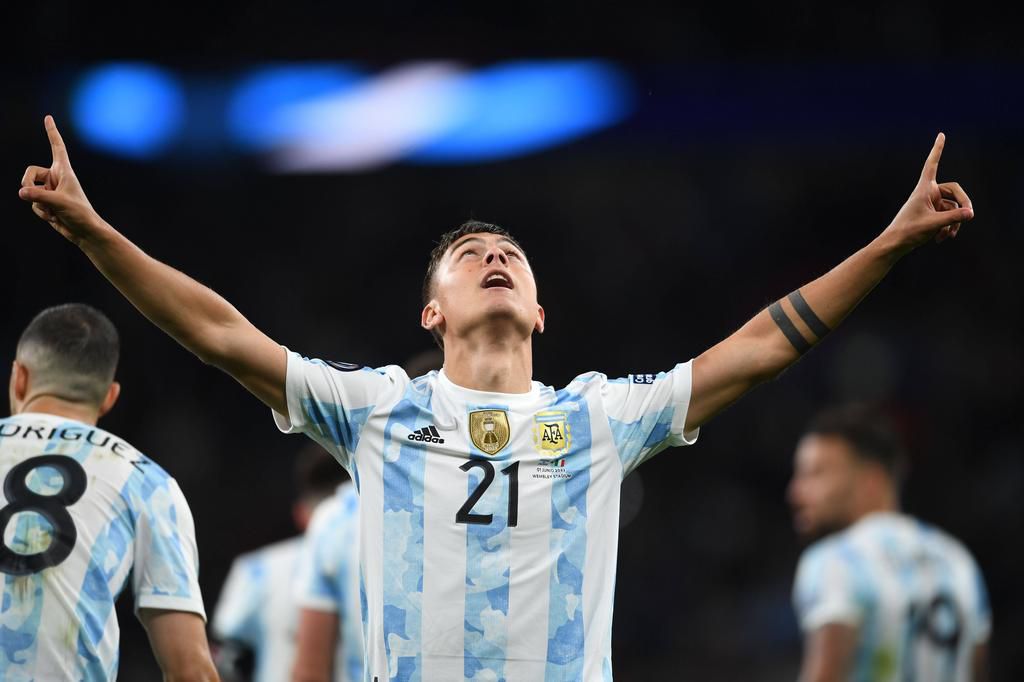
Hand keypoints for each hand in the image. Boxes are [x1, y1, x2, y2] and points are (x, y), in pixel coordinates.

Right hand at [18, 115, 101, 244]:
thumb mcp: (59, 202)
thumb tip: (21, 192)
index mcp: (64, 171)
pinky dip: (41, 212)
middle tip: (33, 195)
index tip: (48, 117)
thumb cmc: (80, 214)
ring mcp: (51, 190)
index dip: (52, 132)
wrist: (85, 232)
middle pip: (30, 172)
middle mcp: (56, 178)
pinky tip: (54, 218)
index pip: (57, 147)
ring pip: (30, 191)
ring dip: (39, 204)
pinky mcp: (47, 202)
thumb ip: (38, 196)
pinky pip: (33, 203)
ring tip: (54, 211)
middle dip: (28, 184)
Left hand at [882, 133, 974, 255]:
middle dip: (963, 204)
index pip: (932, 165)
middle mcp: (928, 193)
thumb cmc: (908, 231)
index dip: (937, 150)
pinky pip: (948, 216)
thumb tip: (971, 213)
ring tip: (949, 236)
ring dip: (954, 222)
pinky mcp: (932, 214)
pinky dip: (948, 227)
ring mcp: (931, 204)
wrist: (895, 244)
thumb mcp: (933, 224)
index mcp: (924, 189)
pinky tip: (942, 239)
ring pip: (953, 207)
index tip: (941, 135)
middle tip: (970, 215)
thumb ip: (953, 217)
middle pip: (955, 191)